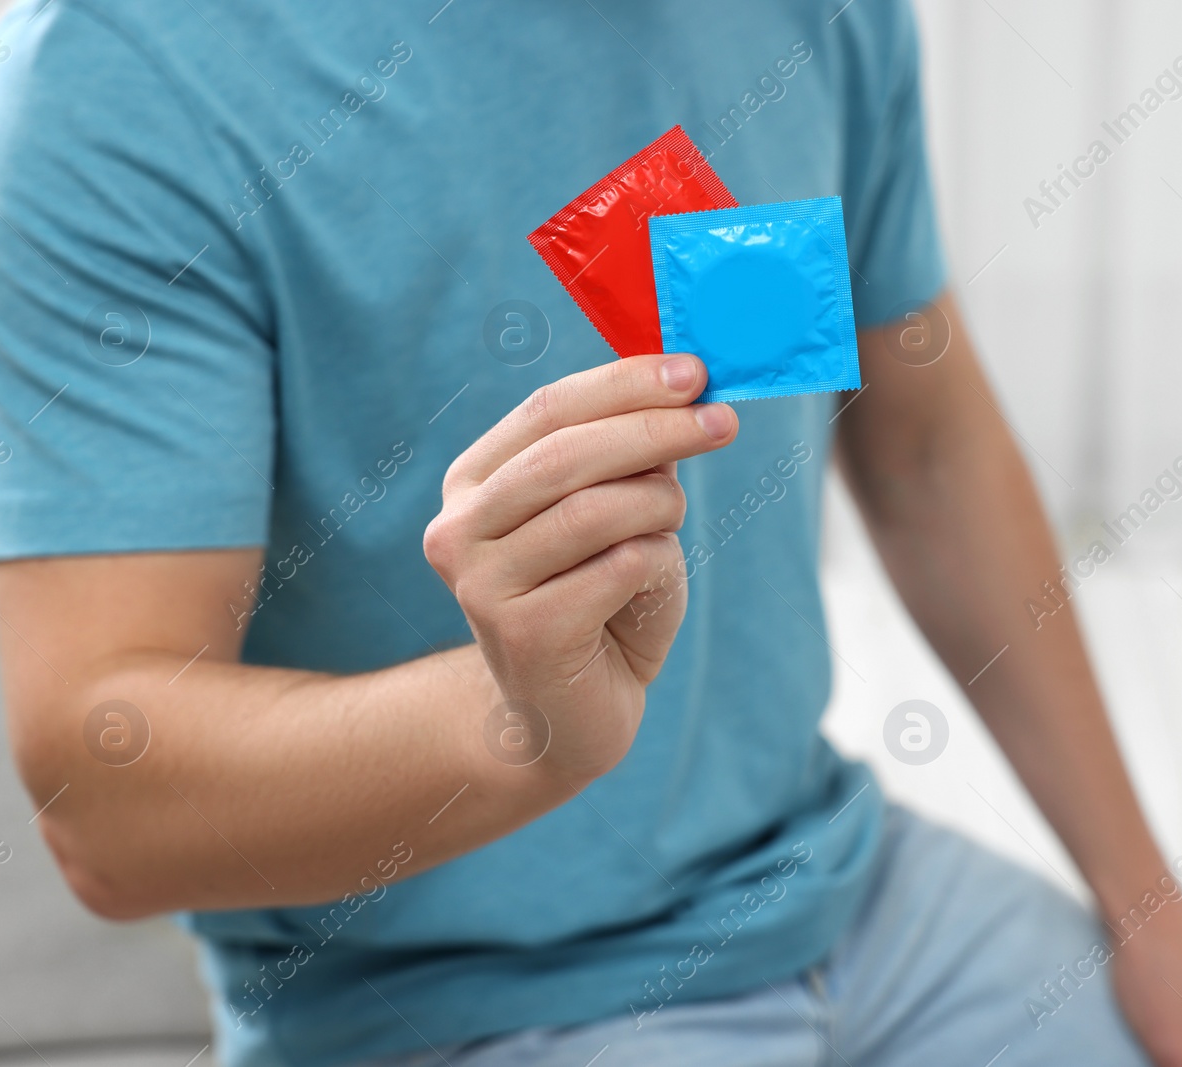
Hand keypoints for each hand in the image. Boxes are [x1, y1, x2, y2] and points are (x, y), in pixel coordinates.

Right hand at [425, 353, 735, 782]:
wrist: (570, 719)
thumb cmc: (601, 606)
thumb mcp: (615, 517)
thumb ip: (630, 458)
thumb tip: (685, 388)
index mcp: (473, 484)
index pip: (548, 409)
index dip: (625, 384)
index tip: (695, 371)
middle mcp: (459, 530)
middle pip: (566, 454)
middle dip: (655, 430)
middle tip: (722, 421)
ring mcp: (481, 585)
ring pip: (593, 510)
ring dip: (659, 505)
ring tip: (674, 523)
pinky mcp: (522, 634)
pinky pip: (617, 569)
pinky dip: (656, 565)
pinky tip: (648, 588)